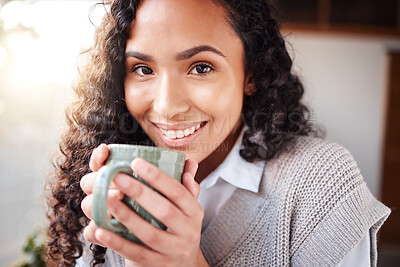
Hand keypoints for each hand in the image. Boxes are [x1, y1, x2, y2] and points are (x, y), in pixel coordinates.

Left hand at [80, 144, 208, 266]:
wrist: (182, 266)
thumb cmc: (178, 228)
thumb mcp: (186, 208)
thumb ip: (185, 186)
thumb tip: (189, 162)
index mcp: (194, 212)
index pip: (178, 191)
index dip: (158, 177)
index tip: (136, 162)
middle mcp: (188, 231)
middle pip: (165, 211)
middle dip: (140, 192)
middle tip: (118, 177)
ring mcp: (174, 251)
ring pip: (150, 233)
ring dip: (127, 216)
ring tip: (108, 201)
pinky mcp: (157, 265)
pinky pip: (136, 253)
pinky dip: (117, 243)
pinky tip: (101, 231)